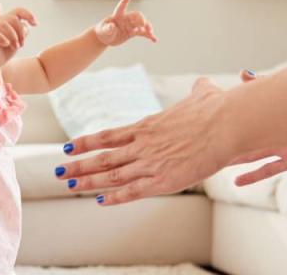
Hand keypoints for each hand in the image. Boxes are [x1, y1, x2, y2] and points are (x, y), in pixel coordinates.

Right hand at [0, 7, 36, 68]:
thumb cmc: (1, 51)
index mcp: (7, 21)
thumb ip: (22, 34)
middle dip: (21, 32)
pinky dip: (2, 38)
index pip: (18, 11)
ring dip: (13, 37)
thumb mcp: (16, 43)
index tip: (36, 24)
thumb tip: (27, 27)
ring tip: (15, 47)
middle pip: (13, 18)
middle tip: (21, 45)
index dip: (28, 15)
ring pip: (4, 25)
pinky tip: (6, 44)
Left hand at [56, 77, 233, 204]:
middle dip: (78, 165)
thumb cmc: (218, 108)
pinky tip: (99, 201)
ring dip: (88, 181)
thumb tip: (203, 85)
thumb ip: (198, 92)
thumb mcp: (203, 96)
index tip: (69, 147)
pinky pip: (133, 191)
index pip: (108, 136)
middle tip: (58, 171)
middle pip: (103, 158)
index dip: (87, 143)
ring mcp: (151, 163)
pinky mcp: (164, 180)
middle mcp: (142, 145)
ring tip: (69, 185)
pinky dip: (115, 197)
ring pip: (111, 175)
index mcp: (146, 126)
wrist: (228, 124)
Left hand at [95, 0, 157, 45]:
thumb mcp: (104, 31)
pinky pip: (143, 33)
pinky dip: (148, 36)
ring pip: (142, 24)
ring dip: (147, 27)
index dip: (124, 2)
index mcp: (117, 15)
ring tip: (150, 32)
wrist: (106, 38)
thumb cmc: (103, 32)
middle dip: (141, 19)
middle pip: (136, 16)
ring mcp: (130, 25)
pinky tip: (154, 39)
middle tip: (143, 25)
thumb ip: (108, 28)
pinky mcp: (133, 32)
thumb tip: (112, 26)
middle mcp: (126, 19)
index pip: (121, 8)